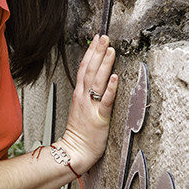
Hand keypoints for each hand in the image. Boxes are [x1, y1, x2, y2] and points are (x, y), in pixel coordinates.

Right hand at [61, 35, 117, 170]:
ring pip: (97, 80)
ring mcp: (91, 106)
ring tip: (111, 50)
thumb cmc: (79, 134)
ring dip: (104, 64)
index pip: (84, 68)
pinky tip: (114, 77)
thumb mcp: (80, 109)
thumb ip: (87, 95)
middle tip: (105, 37)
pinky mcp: (100, 117)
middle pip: (90, 69)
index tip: (96, 39)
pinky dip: (110, 88)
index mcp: (79, 94)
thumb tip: (95, 83)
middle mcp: (84, 97)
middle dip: (98, 52)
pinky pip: (105, 100)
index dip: (90, 52)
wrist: (74, 152)